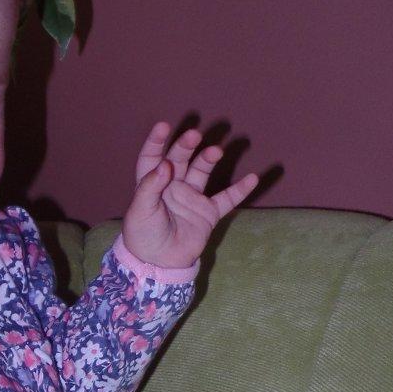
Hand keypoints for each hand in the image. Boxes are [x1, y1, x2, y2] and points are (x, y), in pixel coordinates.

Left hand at [122, 122, 259, 268]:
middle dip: (186, 146)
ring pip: (202, 171)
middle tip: (194, 136)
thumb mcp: (140, 212)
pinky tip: (252, 178)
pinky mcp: (207, 213)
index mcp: (151, 184)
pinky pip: (226, 199)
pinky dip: (239, 190)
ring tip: (216, 151)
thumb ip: (149, 188)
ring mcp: (191, 198)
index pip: (152, 157)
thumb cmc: (143, 236)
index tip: (163, 127)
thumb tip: (165, 165)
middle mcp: (172, 186)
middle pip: (180, 159)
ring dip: (208, 159)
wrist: (158, 264)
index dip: (156, 142)